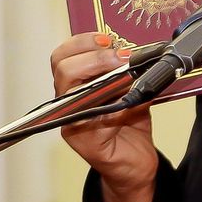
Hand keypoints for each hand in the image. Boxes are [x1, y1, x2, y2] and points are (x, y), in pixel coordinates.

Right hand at [51, 32, 157, 201]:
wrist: (136, 162)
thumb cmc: (129, 124)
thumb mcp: (132, 89)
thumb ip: (129, 72)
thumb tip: (139, 53)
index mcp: (75, 84)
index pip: (64, 55)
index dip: (83, 42)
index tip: (107, 39)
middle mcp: (67, 101)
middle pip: (62, 67)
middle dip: (94, 57)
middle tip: (121, 57)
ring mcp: (70, 120)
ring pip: (70, 89)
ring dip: (100, 76)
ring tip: (126, 74)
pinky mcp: (80, 138)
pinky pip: (89, 115)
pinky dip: (111, 103)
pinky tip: (127, 100)